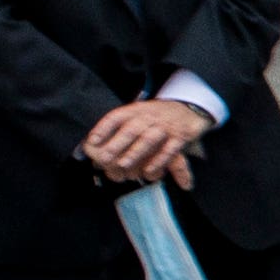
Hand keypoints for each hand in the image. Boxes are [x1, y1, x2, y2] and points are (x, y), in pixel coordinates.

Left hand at [81, 98, 204, 188]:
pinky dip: (159, 161)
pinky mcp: (181, 137)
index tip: (92, 140)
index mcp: (136, 111)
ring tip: (123, 165)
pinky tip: (149, 172)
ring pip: (149, 139)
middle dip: (118, 143)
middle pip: (132, 129)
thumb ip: (119, 128)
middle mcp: (149, 117)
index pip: (117, 116)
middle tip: (104, 158)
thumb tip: (90, 146)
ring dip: (136, 152)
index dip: (104, 128)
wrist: (189, 107)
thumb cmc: (157, 116)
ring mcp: (165, 126)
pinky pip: (169, 149)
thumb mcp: (139, 114)